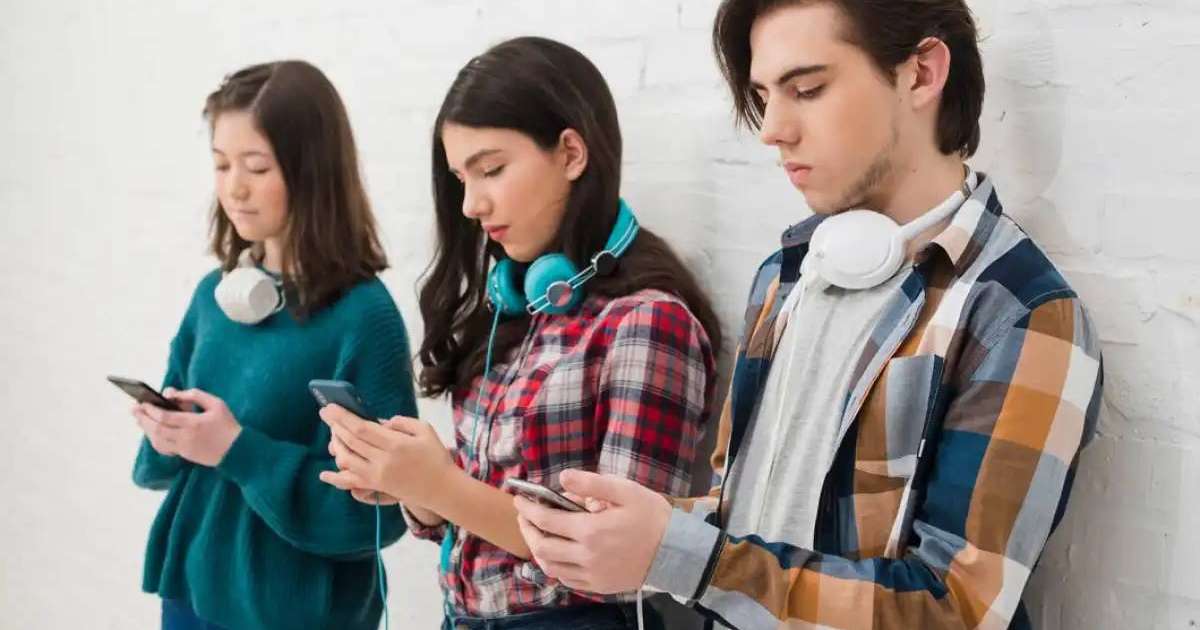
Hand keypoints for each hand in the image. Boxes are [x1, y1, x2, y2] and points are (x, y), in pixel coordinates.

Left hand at [137, 388, 241, 466]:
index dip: (151, 410)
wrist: (237, 451)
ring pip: (157, 440)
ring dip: (146, 429)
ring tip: (139, 419)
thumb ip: (195, 395)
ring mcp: (184, 448)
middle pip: (157, 429)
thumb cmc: (228, 425)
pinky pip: (163, 448)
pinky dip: (154, 439)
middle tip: (134, 409)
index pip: (165, 417)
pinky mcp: (184, 455)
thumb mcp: (216, 404)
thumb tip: (173, 394)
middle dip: (143, 419)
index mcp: (194, 423)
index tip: (143, 402)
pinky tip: (151, 431)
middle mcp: (185, 437)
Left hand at [317, 406, 454, 507]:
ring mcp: (378, 476)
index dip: (343, 417)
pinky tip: (324, 474)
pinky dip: (335, 478)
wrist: (443, 489)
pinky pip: (350, 483)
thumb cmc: (436, 456)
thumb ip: (401, 422)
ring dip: (337, 445)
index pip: (362, 429)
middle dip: (335, 426)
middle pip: (351, 442)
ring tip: (335, 433)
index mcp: (396, 444)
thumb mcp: (425, 429)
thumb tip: (379, 423)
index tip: (329, 407)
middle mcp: (383, 461)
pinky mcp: (376, 487)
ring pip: (346, 460)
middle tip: (327, 414)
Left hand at [513, 469, 670, 593]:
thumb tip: (562, 478)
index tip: (519, 500)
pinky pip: (567, 580)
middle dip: (527, 530)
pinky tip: (558, 555)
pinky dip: (555, 567)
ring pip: (550, 567)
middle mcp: (586, 556)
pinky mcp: (599, 586)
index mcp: (590, 530)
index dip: (528, 509)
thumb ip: (591, 483)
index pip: (546, 520)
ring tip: (538, 534)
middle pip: (542, 546)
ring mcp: (592, 575)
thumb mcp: (625, 490)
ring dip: (538, 550)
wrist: (676, 552)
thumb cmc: (652, 516)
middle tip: (524, 516)